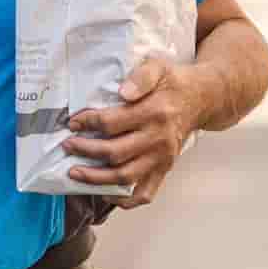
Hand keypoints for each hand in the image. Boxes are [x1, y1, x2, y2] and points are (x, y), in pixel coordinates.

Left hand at [63, 56, 201, 208]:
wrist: (201, 99)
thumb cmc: (173, 83)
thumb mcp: (158, 67)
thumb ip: (141, 77)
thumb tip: (123, 93)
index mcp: (154, 112)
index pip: (113, 122)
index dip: (88, 123)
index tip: (73, 123)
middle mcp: (158, 139)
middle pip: (115, 152)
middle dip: (86, 151)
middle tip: (67, 146)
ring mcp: (162, 157)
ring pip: (125, 176)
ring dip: (97, 178)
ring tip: (75, 173)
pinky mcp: (165, 169)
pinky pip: (146, 193)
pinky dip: (125, 201)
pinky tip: (106, 196)